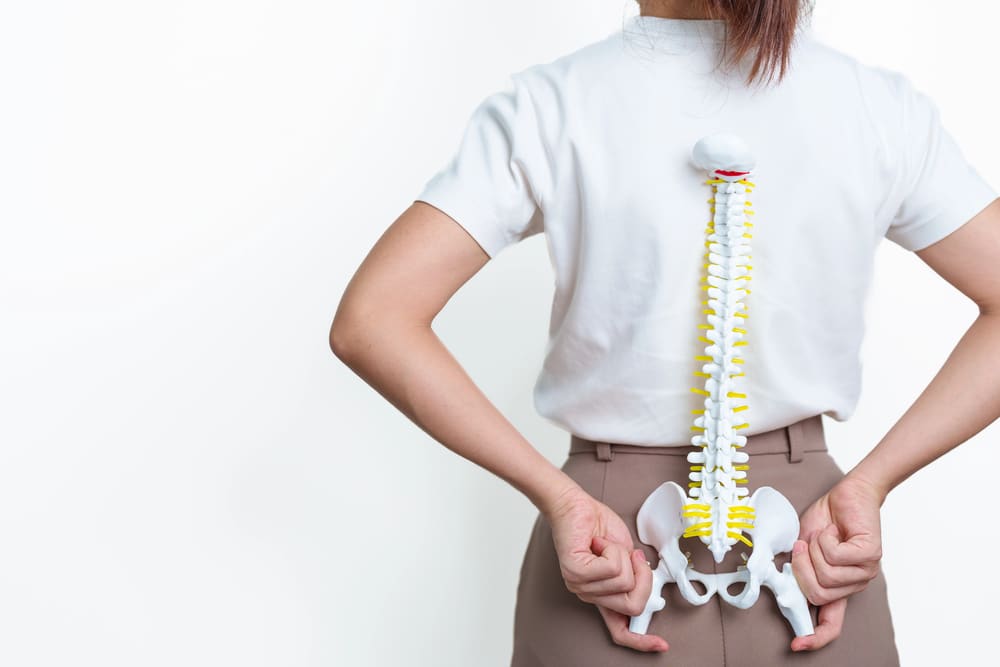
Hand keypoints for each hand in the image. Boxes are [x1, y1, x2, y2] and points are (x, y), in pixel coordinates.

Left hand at [544, 487, 668, 651]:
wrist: (576, 505)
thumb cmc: (598, 527)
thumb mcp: (628, 557)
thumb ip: (637, 578)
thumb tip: (651, 588)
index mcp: (603, 595)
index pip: (620, 630)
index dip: (642, 641)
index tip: (661, 645)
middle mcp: (590, 595)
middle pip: (633, 605)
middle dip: (644, 578)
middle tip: (633, 557)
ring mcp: (580, 586)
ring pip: (624, 582)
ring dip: (623, 556)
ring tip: (607, 546)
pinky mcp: (575, 572)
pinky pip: (612, 568)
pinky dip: (613, 550)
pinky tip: (599, 543)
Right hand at [790, 473, 884, 651]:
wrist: (850, 493)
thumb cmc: (827, 520)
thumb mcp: (803, 548)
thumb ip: (797, 568)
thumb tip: (783, 583)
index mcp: (838, 587)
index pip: (832, 623)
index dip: (814, 637)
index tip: (796, 645)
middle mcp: (853, 584)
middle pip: (817, 593)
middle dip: (801, 567)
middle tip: (804, 547)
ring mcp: (865, 572)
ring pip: (825, 574)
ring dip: (814, 549)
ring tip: (822, 536)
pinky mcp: (870, 555)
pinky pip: (835, 555)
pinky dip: (826, 539)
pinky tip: (834, 531)